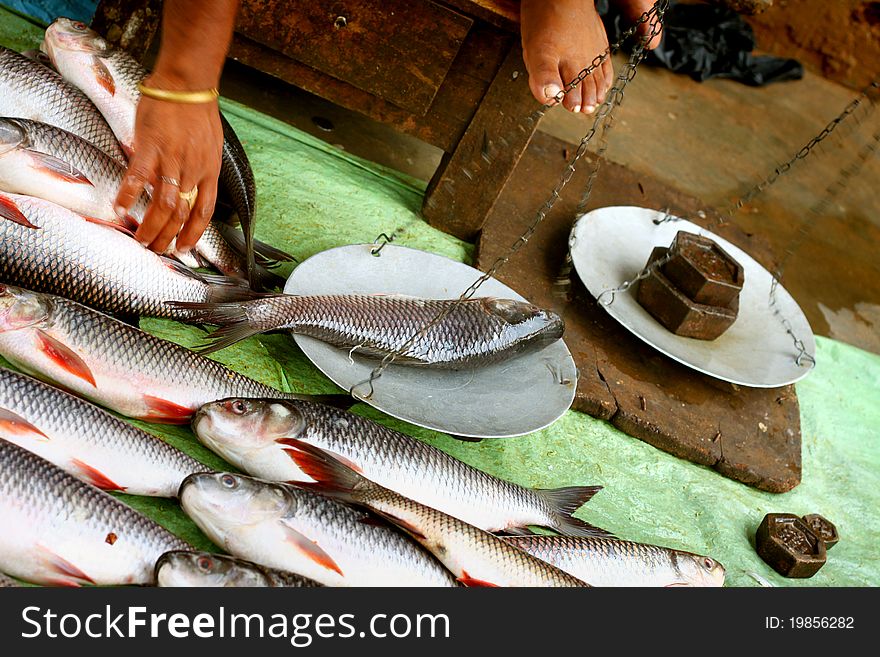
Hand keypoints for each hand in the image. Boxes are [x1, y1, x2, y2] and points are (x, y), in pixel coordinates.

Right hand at [114, 73, 222, 253]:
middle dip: (168, 237)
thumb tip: (186, 185)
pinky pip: (139, 177)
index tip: (184, 248)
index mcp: (208, 172)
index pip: (203, 212)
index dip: (193, 233)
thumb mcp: (209, 147)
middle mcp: (192, 171)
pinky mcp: (151, 147)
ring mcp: (172, 160)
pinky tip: (120, 209)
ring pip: (164, 204)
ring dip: (151, 226)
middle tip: (155, 249)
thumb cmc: (197, 113)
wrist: (187, 83)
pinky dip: (129, 195)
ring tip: (140, 239)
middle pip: (181, 214)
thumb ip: (199, 168)